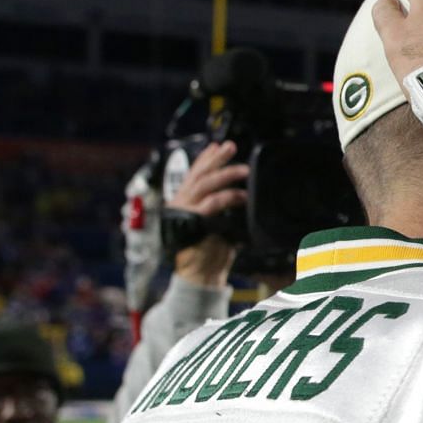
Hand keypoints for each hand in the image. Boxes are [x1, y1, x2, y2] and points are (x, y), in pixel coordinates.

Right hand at [169, 141, 249, 287]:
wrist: (200, 276)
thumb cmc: (208, 253)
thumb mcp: (212, 224)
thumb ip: (215, 206)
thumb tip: (233, 189)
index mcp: (182, 202)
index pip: (193, 175)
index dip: (205, 159)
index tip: (217, 146)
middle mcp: (179, 204)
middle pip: (198, 174)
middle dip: (215, 158)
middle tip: (230, 146)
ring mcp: (184, 212)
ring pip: (206, 184)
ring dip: (226, 174)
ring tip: (244, 169)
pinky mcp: (194, 221)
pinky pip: (214, 203)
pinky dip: (229, 197)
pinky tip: (243, 196)